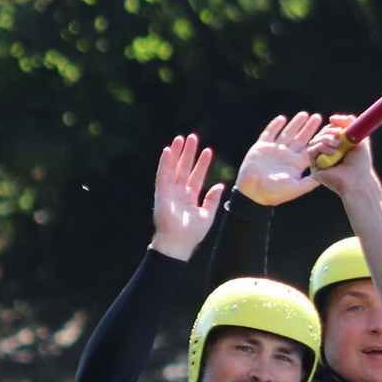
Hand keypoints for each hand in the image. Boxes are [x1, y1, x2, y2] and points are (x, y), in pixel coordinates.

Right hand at [150, 134, 225, 261]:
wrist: (179, 244)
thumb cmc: (192, 234)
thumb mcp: (207, 215)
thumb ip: (212, 199)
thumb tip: (220, 185)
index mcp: (190, 197)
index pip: (197, 176)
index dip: (202, 163)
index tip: (208, 150)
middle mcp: (179, 192)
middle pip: (184, 168)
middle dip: (189, 153)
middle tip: (193, 137)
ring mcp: (169, 191)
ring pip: (173, 168)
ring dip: (176, 153)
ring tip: (181, 138)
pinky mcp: (161, 193)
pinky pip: (162, 174)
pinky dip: (164, 162)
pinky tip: (167, 150)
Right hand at [235, 111, 323, 205]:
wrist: (252, 192)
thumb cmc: (274, 193)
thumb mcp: (295, 188)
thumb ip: (309, 182)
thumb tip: (324, 176)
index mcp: (296, 164)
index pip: (310, 149)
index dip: (318, 140)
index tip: (326, 131)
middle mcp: (287, 155)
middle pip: (301, 139)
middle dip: (309, 128)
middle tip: (318, 117)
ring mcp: (274, 150)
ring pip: (287, 133)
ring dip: (295, 124)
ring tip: (304, 114)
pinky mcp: (261, 147)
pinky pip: (269, 133)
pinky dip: (275, 126)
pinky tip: (282, 118)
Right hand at [304, 115, 380, 199]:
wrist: (358, 179)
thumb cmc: (360, 162)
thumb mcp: (358, 138)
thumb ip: (350, 123)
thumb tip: (332, 118)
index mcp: (335, 145)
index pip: (329, 130)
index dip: (333, 126)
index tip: (341, 128)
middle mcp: (326, 152)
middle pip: (320, 134)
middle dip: (329, 132)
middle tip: (340, 136)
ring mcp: (319, 159)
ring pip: (315, 140)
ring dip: (326, 139)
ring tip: (338, 145)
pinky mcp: (314, 167)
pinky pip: (311, 150)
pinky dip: (321, 147)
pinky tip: (333, 152)